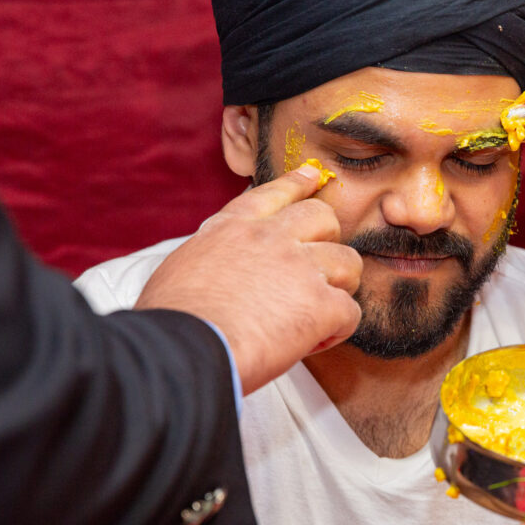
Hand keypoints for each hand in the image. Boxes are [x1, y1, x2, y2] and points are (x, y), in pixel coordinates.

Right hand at [136, 163, 361, 393]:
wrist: (184, 350)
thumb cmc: (173, 320)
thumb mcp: (181, 267)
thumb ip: (212, 257)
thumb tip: (219, 272)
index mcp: (232, 229)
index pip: (273, 194)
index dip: (298, 183)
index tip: (313, 175)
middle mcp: (270, 238)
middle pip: (322, 217)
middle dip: (329, 240)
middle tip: (319, 270)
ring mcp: (299, 268)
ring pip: (348, 261)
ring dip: (339, 287)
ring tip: (319, 313)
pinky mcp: (319, 304)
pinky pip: (350, 311)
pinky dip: (336, 330)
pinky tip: (311, 343)